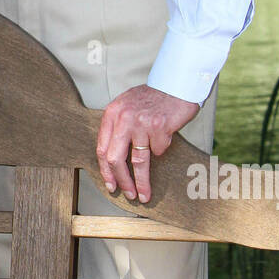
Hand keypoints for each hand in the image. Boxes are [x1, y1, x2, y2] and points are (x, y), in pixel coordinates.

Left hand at [96, 85, 198, 203]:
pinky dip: (162, 149)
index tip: (111, 185)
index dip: (106, 171)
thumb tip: (113, 160)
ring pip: (138, 161)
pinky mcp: (159, 126)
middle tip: (127, 194)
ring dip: (142, 181)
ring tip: (144, 194)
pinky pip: (159, 150)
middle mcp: (123, 118)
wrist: (176, 83)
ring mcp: (141, 122)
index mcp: (112, 113)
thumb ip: (118, 127)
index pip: (102, 148)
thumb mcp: (127, 106)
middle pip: (116, 158)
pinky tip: (164, 137)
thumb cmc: (152, 97)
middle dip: (121, 181)